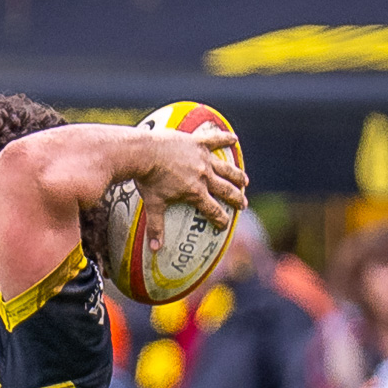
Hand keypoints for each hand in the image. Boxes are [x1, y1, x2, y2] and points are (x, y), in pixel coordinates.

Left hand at [136, 124, 247, 251]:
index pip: (213, 210)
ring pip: (226, 168)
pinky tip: (234, 139)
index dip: (221, 220)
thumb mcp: (152, 204)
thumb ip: (155, 227)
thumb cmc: (147, 179)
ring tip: (244, 181)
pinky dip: (225, 138)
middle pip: (226, 190)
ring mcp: (203, 158)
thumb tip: (154, 249)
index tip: (225, 225)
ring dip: (237, 176)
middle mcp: (204, 176)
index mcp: (195, 193)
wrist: (143, 153)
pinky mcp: (198, 142)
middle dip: (236, 199)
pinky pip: (215, 139)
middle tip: (243, 205)